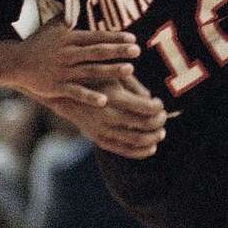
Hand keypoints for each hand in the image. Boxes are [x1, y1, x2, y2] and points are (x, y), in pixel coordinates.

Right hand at [12, 19, 139, 106]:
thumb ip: (68, 17)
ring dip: (111, 71)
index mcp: (69, 39)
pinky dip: (90, 96)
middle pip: (97, 52)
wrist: (15, 62)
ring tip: (130, 70)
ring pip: (90, 71)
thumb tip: (77, 0)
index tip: (132, 38)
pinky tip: (105, 100)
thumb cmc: (37, 43)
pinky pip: (76, 92)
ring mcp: (62, 71)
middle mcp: (68, 54)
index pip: (96, 37)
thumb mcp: (52, 27)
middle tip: (137, 50)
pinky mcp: (56, 87)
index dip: (114, 37)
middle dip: (118, 51)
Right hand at [47, 75, 166, 157]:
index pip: (148, 108)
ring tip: (161, 132)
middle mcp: (109, 116)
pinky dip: (141, 151)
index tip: (159, 103)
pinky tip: (152, 147)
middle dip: (160, 121)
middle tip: (163, 116)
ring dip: (154, 137)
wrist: (64, 96)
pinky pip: (125, 151)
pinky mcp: (99, 140)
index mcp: (114, 97)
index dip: (158, 107)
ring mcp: (103, 130)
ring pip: (138, 140)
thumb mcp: (112, 75)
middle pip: (146, 124)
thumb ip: (134, 86)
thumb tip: (151, 99)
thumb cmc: (92, 80)